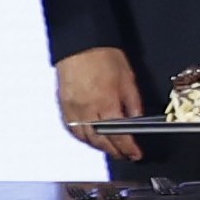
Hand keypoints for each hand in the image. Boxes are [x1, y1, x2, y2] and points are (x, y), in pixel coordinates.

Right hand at [57, 47, 145, 161]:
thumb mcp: (128, 78)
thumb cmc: (103, 56)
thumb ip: (133, 102)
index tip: (135, 154)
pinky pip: (72, 128)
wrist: (80, 44)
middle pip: (100, 141)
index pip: (119, 135)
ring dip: (98, 147)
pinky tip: (89, 139)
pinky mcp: (63, 105)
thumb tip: (137, 119)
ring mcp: (72, 109)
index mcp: (106, 103)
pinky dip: (82, 137)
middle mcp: (87, 110)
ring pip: (84, 138)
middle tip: (124, 155)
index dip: (128, 148)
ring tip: (110, 149)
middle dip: (114, 151)